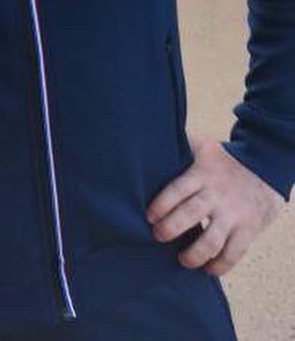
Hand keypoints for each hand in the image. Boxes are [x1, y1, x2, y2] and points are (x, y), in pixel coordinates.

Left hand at [146, 136, 283, 275]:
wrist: (263, 172)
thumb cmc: (220, 162)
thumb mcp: (201, 148)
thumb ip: (179, 146)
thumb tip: (147, 140)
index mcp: (202, 173)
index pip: (178, 189)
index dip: (162, 204)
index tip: (149, 216)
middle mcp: (217, 194)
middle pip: (192, 214)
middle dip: (171, 228)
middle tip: (158, 236)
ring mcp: (233, 214)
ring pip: (212, 240)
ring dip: (194, 254)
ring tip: (182, 260)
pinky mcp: (248, 230)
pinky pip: (234, 253)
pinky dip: (220, 266)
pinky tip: (207, 269)